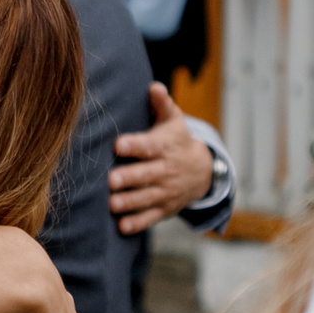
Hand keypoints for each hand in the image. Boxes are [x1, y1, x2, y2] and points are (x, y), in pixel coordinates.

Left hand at [110, 84, 215, 235]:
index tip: (118, 145)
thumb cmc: (177, 140)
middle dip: (129, 178)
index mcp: (164, 147)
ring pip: (147, 198)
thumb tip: (153, 86)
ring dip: (130, 202)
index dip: (135, 145)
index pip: (149, 146)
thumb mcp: (173, 120)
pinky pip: (151, 217)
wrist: (202, 171)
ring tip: (112, 204)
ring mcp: (165, 191)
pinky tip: (122, 226)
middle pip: (146, 175)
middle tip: (111, 180)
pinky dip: (137, 223)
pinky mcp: (164, 208)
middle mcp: (165, 170)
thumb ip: (162, 104)